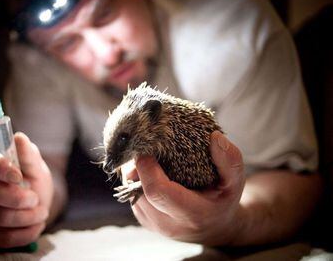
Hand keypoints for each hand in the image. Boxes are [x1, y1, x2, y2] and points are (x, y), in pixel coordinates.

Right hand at [0, 132, 53, 247]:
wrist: (37, 202)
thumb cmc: (33, 178)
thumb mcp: (35, 165)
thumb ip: (28, 154)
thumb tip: (19, 138)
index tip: (18, 175)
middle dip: (15, 197)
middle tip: (35, 198)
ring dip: (25, 217)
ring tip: (41, 212)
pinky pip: (0, 237)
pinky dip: (24, 233)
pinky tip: (36, 225)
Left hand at [131, 131, 244, 245]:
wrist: (214, 228)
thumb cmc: (223, 201)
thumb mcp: (235, 182)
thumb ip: (230, 160)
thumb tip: (214, 137)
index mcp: (191, 215)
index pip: (157, 191)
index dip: (147, 166)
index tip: (149, 146)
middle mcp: (168, 224)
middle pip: (139, 188)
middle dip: (138, 164)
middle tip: (146, 144)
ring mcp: (152, 224)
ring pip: (131, 191)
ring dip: (136, 170)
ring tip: (149, 155)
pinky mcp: (143, 220)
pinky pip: (131, 194)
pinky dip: (136, 178)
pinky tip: (148, 168)